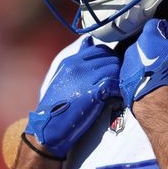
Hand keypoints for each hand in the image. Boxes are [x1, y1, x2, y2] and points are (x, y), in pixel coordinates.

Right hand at [25, 37, 119, 158]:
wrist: (48, 128)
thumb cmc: (57, 106)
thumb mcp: (63, 77)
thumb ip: (78, 59)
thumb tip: (89, 40)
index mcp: (70, 61)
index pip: (100, 49)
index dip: (109, 59)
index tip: (111, 71)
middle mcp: (78, 66)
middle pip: (110, 57)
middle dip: (117, 68)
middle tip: (117, 81)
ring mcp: (85, 78)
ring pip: (115, 67)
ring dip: (120, 78)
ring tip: (118, 89)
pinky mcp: (93, 92)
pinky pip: (115, 83)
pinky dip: (119, 89)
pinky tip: (117, 96)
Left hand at [120, 7, 167, 108]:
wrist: (156, 100)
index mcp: (148, 37)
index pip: (158, 24)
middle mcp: (134, 49)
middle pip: (148, 42)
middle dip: (160, 48)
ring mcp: (127, 66)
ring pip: (138, 58)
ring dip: (149, 62)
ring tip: (163, 73)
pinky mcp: (124, 82)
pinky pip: (130, 74)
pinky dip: (139, 76)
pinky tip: (151, 84)